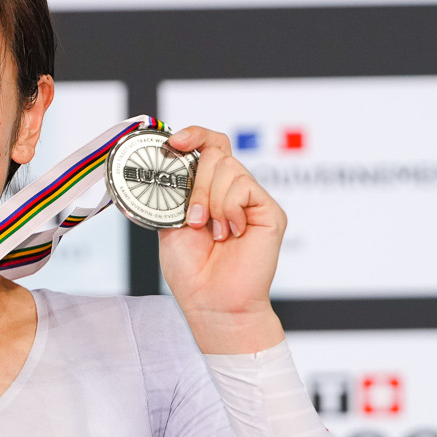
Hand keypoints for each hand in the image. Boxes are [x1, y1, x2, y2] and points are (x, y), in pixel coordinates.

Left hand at [155, 127, 286, 354]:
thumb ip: (174, 190)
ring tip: (212, 231)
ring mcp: (252, 200)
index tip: (173, 142)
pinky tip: (230, 233)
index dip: (193, 135)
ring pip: (228, 167)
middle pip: (216, 151)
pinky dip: (228, 209)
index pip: (209, 145)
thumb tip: (167, 160)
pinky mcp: (269, 211)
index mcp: (209, 190)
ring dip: (210, 200)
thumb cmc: (191, 269)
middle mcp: (233, 191)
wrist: (211, 301)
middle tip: (193, 219)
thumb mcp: (170, 221)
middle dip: (197, 184)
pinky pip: (244, 187)